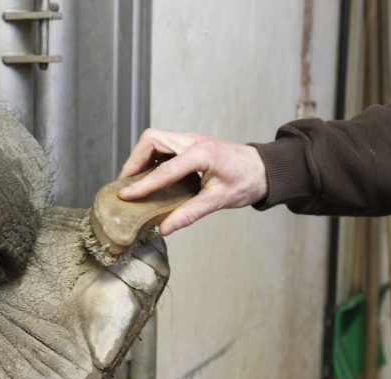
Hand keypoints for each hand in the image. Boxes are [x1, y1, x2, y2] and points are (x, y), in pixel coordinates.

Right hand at [118, 129, 268, 234]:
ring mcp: (191, 140)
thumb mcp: (219, 201)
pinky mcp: (190, 144)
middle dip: (134, 160)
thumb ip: (190, 213)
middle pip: (152, 140)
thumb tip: (165, 228)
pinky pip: (163, 145)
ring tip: (133, 180)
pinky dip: (151, 158)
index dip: (142, 185)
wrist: (264, 169)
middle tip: (126, 184)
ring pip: (155, 139)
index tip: (126, 196)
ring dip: (141, 158)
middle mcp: (193, 141)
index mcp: (201, 154)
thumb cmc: (247, 182)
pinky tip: (150, 176)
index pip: (164, 169)